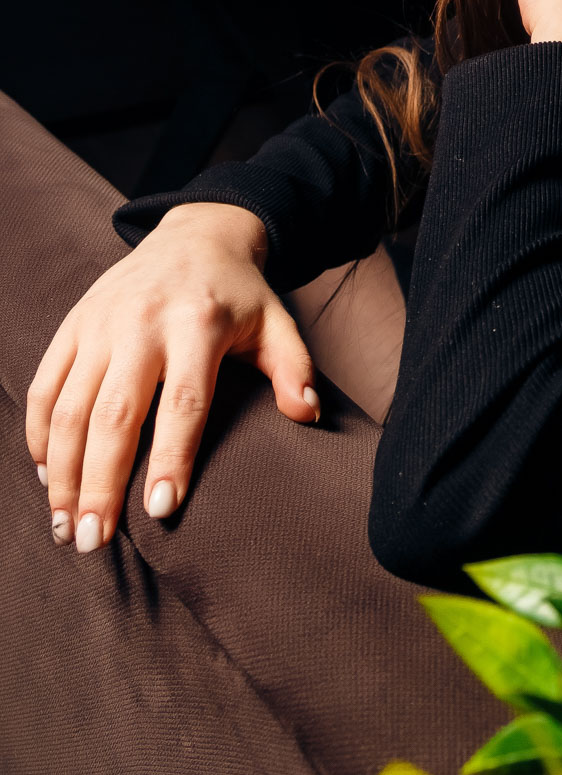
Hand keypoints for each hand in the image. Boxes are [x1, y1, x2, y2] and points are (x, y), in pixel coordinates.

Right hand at [25, 202, 319, 552]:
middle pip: (113, 414)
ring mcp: (99, 323)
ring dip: (62, 472)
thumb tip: (308, 414)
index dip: (171, 456)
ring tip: (64, 526)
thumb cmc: (238, 294)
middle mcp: (141, 322)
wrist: (194, 234)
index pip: (181, 400)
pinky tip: (47, 477)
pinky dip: (39, 435)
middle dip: (99, 483)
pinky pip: (44, 386)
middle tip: (92, 540)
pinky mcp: (72, 325)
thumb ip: (293, 368)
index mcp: (198, 323)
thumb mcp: (277, 322)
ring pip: (70, 407)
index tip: (160, 508)